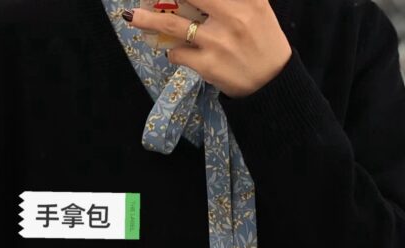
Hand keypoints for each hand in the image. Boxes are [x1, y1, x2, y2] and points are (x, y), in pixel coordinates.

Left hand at [126, 0, 291, 97]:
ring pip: (173, 25)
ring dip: (148, 19)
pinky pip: (178, 54)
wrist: (271, 82)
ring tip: (132, 16)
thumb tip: (202, 0)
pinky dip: (173, 52)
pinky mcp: (208, 65)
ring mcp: (217, 42)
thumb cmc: (263, 41)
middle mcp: (232, 16)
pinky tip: (176, 51)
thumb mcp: (257, 8)